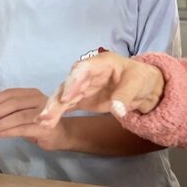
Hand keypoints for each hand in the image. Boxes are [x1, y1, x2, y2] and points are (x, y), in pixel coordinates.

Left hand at [0, 88, 74, 149]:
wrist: (61, 135)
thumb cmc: (38, 123)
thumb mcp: (23, 113)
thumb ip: (8, 111)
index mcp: (32, 93)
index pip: (9, 94)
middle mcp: (39, 100)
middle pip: (12, 104)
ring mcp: (44, 113)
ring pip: (17, 116)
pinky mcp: (45, 128)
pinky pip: (22, 129)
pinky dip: (7, 132)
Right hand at [37, 52, 164, 127]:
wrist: (143, 88)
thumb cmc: (140, 79)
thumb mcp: (138, 84)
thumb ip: (125, 95)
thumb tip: (117, 110)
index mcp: (100, 63)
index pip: (82, 69)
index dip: (73, 82)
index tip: (66, 98)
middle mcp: (86, 73)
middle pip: (68, 84)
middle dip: (57, 99)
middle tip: (47, 115)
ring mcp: (82, 86)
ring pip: (63, 96)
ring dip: (53, 109)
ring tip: (43, 122)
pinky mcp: (81, 99)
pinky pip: (66, 105)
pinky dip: (57, 113)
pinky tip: (46, 123)